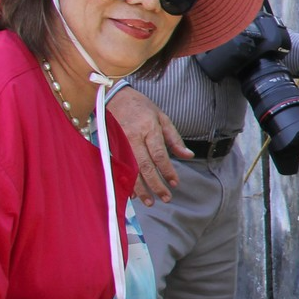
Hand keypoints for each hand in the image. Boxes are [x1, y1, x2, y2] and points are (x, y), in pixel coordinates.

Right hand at [108, 87, 187, 205]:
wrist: (113, 96)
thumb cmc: (140, 107)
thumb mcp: (161, 117)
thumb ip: (174, 138)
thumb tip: (188, 155)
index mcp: (149, 128)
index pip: (160, 154)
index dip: (167, 171)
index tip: (175, 183)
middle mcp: (133, 137)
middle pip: (145, 166)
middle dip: (156, 185)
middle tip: (166, 198)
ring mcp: (119, 143)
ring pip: (131, 171)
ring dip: (140, 189)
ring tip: (150, 202)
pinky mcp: (110, 148)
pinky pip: (118, 169)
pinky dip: (125, 182)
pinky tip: (132, 193)